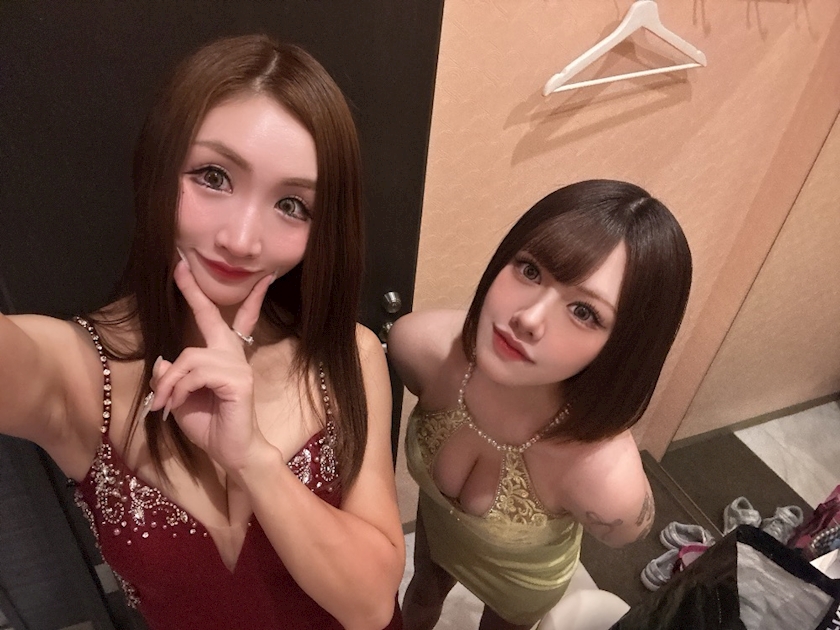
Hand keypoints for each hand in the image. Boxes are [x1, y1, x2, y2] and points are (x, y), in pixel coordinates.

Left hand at [149, 260, 274, 471]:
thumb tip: (162, 361)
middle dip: (194, 292)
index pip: (216, 319)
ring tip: (164, 403)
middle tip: (179, 265)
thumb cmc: (211, 426)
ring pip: (190, 356)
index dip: (201, 295)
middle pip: (211, 316)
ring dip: (170, 382)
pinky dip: (179, 389)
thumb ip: (172, 378)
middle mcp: (232, 354)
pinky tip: (175, 405)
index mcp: (221, 356)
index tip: (189, 269)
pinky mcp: (238, 379)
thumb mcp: (181, 399)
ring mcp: (238, 365)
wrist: (233, 453)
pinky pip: (196, 373)